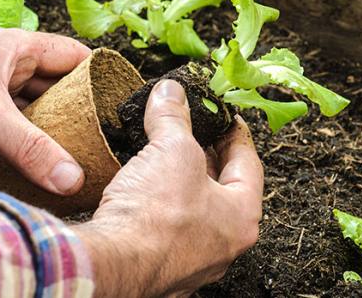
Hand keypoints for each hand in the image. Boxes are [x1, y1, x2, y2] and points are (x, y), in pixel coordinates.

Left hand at [0, 26, 90, 195]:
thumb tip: (72, 177)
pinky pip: (14, 125)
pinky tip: (41, 160)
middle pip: (57, 83)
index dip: (99, 74)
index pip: (72, 55)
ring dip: (54, 126)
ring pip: (35, 106)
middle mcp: (5, 64)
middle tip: (104, 136)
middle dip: (79, 107)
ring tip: (80, 152)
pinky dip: (29, 140)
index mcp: (15, 47)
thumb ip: (30, 146)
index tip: (120, 102)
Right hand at [73, 80, 263, 296]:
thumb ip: (174, 117)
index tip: (225, 118)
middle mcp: (222, 245)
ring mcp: (192, 262)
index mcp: (241, 217)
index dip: (235, 133)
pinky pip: (165, 231)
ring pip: (193, 213)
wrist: (113, 264)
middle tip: (193, 133)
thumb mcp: (171, 148)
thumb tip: (171, 93)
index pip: (248, 164)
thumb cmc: (156, 217)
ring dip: (179, 184)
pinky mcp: (159, 268)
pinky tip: (141, 192)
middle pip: (221, 190)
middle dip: (204, 157)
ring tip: (162, 157)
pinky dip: (158, 208)